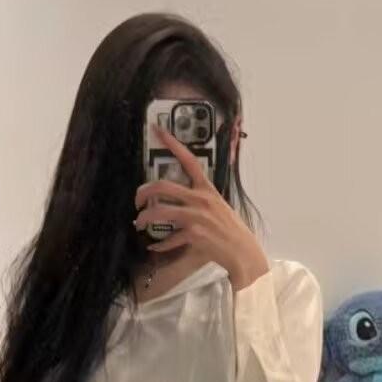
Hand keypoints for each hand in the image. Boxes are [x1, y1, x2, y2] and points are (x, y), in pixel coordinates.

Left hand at [133, 122, 268, 289]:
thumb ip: (198, 198)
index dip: (172, 143)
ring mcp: (196, 217)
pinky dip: (159, 245)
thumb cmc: (230, 230)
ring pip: (160, 211)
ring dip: (144, 217)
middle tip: (137, 200)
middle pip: (163, 186)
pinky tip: (154, 247)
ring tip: (139, 223)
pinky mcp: (194, 234)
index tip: (157, 130)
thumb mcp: (217, 206)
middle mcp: (200, 199)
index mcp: (206, 189)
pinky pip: (169, 239)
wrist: (243, 251)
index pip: (189, 160)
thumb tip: (179, 198)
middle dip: (143, 192)